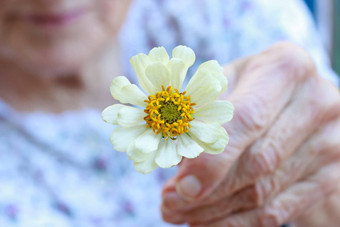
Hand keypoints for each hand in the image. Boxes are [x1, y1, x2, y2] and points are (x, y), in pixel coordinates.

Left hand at [161, 42, 339, 226]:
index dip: (213, 157)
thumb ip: (200, 115)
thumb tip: (177, 160)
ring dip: (216, 209)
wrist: (294, 106)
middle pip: (258, 161)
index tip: (182, 186)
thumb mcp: (225, 86)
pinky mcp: (330, 174)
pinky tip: (208, 221)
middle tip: (170, 203)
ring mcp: (330, 140)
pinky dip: (238, 222)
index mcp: (286, 67)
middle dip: (209, 190)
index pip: (247, 118)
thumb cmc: (248, 90)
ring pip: (265, 190)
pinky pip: (280, 209)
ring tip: (180, 212)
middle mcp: (317, 101)